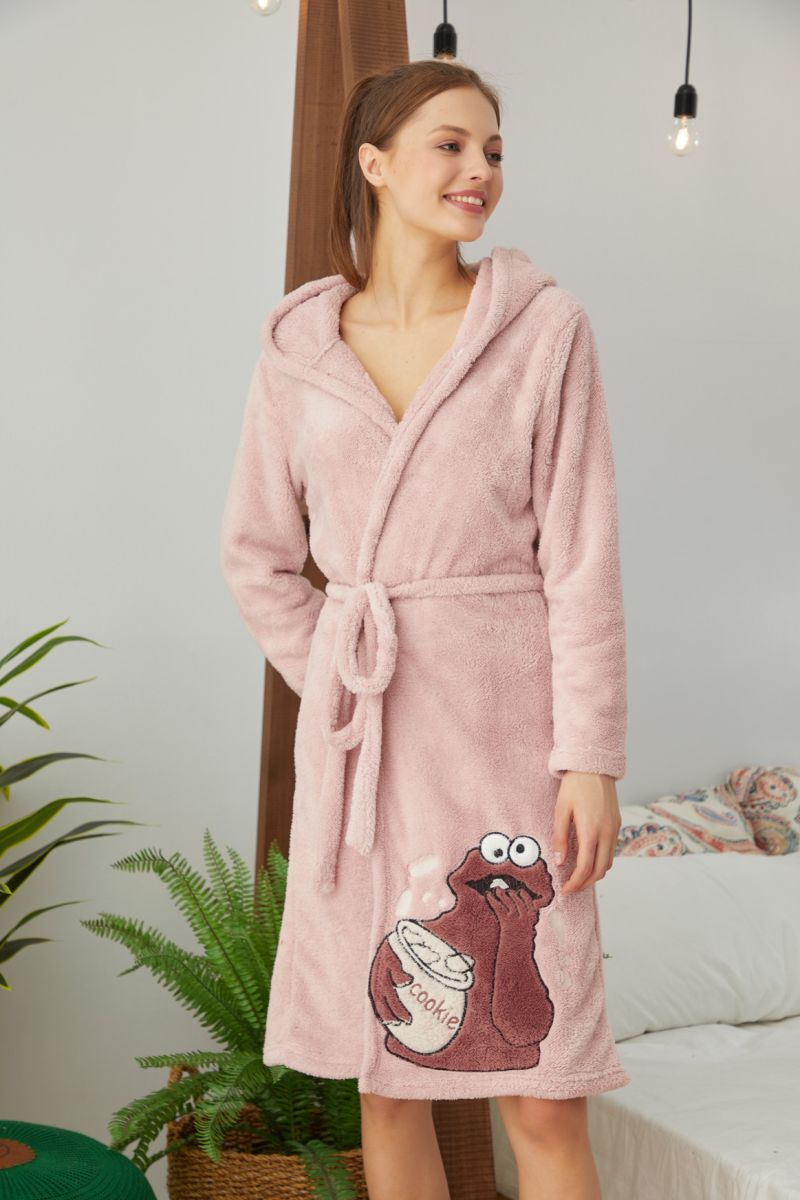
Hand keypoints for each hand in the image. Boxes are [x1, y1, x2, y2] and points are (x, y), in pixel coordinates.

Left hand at [552, 772, 621, 895]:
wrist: (594, 766)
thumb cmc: (574, 786)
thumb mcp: (561, 810)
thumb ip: (560, 838)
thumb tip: (560, 862)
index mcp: (590, 831)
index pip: (585, 868)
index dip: (575, 883)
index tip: (566, 890)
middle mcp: (606, 833)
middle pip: (600, 871)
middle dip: (586, 883)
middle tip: (572, 888)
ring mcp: (614, 829)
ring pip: (608, 862)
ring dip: (595, 873)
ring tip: (579, 876)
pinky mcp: (617, 824)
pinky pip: (611, 850)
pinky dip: (601, 861)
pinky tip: (588, 858)